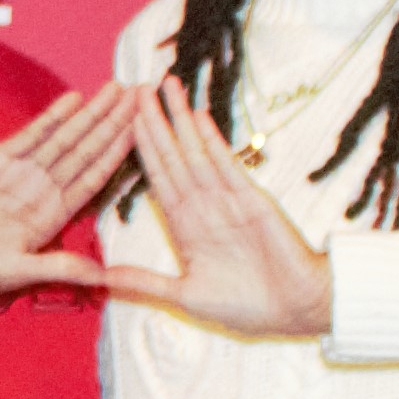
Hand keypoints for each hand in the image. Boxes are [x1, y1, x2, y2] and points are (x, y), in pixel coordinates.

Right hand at [0, 83, 142, 297]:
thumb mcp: (18, 271)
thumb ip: (61, 268)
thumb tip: (104, 280)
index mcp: (53, 216)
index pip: (96, 179)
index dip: (121, 155)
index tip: (147, 134)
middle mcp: (42, 189)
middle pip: (88, 150)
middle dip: (116, 123)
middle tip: (143, 96)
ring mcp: (21, 171)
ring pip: (65, 137)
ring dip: (92, 113)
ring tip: (118, 89)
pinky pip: (30, 135)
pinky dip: (52, 118)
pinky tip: (74, 100)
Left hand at [96, 82, 335, 338]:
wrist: (297, 312)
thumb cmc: (247, 308)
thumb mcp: (184, 296)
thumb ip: (144, 283)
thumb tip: (100, 280)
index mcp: (185, 226)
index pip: (157, 179)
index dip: (140, 150)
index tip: (122, 120)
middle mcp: (203, 207)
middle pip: (172, 156)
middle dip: (155, 123)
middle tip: (137, 87)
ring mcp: (228, 200)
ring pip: (196, 153)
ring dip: (180, 120)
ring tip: (166, 87)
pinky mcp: (253, 200)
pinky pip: (226, 166)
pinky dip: (211, 142)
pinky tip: (197, 117)